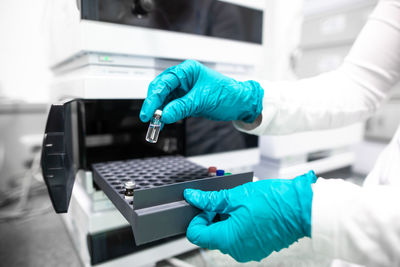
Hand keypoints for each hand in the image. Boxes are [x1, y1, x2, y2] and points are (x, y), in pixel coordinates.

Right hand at [139, 60, 263, 123]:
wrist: (240, 104)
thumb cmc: (227, 95)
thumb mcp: (202, 101)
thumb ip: (181, 107)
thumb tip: (164, 115)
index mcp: (187, 70)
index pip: (164, 83)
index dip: (154, 98)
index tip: (148, 112)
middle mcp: (184, 78)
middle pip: (160, 89)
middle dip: (154, 104)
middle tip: (149, 118)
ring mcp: (184, 89)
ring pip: (164, 99)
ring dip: (159, 111)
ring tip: (155, 124)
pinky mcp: (186, 100)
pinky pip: (171, 106)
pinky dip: (166, 114)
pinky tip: (162, 122)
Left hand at [183, 171, 316, 262]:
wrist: (302, 208)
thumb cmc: (274, 202)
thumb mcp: (236, 196)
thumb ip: (210, 199)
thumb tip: (194, 198)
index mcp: (228, 239)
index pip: (196, 234)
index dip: (197, 217)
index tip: (204, 205)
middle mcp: (237, 250)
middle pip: (212, 234)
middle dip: (213, 216)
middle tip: (223, 199)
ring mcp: (249, 250)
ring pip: (226, 235)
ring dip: (227, 219)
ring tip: (238, 203)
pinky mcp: (258, 247)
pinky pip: (240, 238)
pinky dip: (239, 225)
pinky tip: (248, 211)